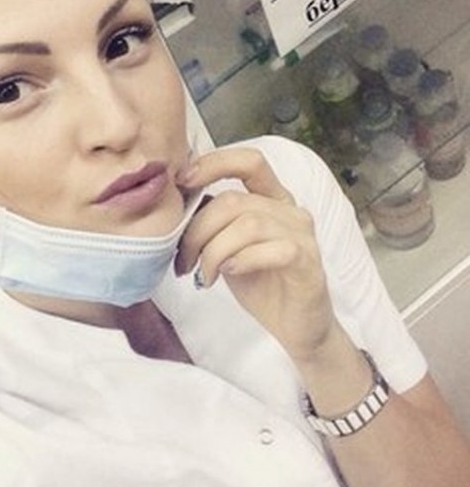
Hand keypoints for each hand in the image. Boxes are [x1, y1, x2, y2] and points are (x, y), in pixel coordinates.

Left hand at [175, 147, 337, 363]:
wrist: (296, 325)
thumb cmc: (260, 282)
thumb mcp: (227, 245)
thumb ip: (212, 220)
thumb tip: (179, 200)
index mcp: (271, 198)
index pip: (248, 161)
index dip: (213, 164)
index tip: (182, 182)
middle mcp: (289, 209)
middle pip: (232, 201)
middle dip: (196, 232)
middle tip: (183, 261)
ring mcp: (301, 234)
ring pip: (247, 225)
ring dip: (213, 251)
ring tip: (204, 275)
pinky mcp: (307, 261)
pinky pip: (272, 250)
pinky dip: (242, 260)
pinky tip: (230, 273)